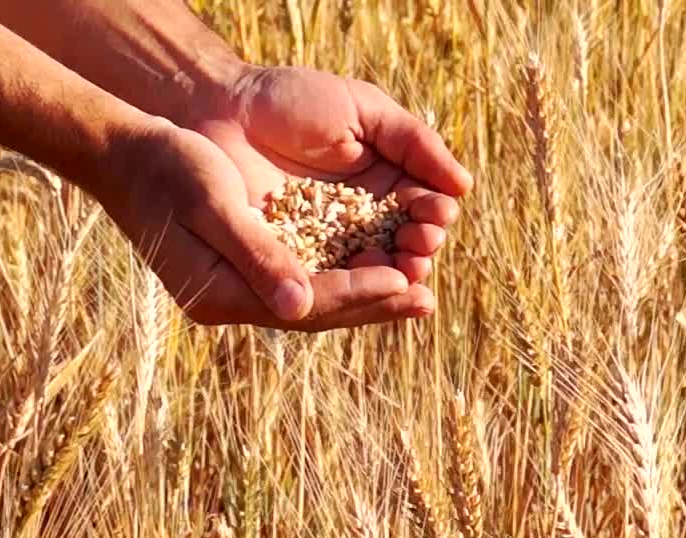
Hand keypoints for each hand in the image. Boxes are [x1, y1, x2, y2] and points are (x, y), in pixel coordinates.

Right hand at [97, 117, 437, 329]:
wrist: (127, 156)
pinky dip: (344, 279)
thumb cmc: (167, 169)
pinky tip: (377, 270)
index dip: (357, 293)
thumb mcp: (212, 203)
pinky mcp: (245, 270)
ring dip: (366, 297)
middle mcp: (231, 301)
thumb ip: (256, 254)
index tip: (403, 281)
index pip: (305, 302)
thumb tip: (300, 308)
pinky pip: (306, 283)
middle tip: (428, 301)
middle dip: (374, 305)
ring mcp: (237, 289)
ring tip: (415, 292)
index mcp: (220, 293)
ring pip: (316, 302)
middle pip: (318, 312)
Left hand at [187, 64, 472, 286]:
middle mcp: (360, 223)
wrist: (221, 106)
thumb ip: (415, 143)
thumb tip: (464, 186)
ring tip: (404, 272)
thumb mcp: (364, 110)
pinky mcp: (291, 266)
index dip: (433, 219)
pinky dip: (347, 291)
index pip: (422, 213)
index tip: (436, 215)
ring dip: (392, 278)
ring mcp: (325, 248)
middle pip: (402, 251)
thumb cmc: (294, 99)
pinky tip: (364, 285)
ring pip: (369, 275)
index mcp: (384, 186)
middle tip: (421, 245)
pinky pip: (324, 286)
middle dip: (418, 253)